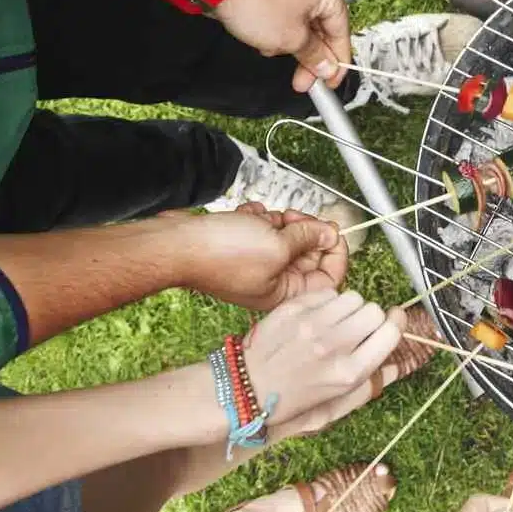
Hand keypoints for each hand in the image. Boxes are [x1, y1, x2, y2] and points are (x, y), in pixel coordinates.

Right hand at [182, 204, 348, 309]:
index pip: (328, 278)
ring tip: (262, 220)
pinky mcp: (242, 246)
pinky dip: (258, 218)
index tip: (333, 232)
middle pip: (309, 253)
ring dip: (278, 222)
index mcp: (284, 294)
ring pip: (287, 235)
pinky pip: (264, 227)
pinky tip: (246, 217)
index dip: (335, 253)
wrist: (177, 243)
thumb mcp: (278, 245)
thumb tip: (330, 234)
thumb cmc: (220, 254)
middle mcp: (272, 282)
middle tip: (296, 219)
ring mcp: (257, 263)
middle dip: (303, 230)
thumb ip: (309, 238)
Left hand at [213, 0, 352, 91]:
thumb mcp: (291, 39)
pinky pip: (287, 14)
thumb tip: (326, 67)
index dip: (338, 61)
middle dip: (311, 56)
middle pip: (322, 28)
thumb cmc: (254, 0)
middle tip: (305, 80)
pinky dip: (280, 31)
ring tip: (276, 52)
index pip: (341, 31)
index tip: (332, 80)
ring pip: (303, 23)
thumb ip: (314, 56)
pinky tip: (267, 42)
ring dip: (292, 44)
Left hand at [243, 289, 403, 422]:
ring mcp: (313, 325)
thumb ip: (371, 380)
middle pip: (374, 311)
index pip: (391, 332)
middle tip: (357, 328)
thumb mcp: (337, 398)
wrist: (246, 389)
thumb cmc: (294, 398)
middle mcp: (334, 346)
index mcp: (349, 373)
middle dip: (371, 318)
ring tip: (336, 322)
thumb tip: (400, 365)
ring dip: (350, 307)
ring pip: (353, 297)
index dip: (395, 323)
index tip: (392, 321)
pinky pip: (328, 293)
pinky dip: (328, 302)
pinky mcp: (294, 309)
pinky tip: (316, 318)